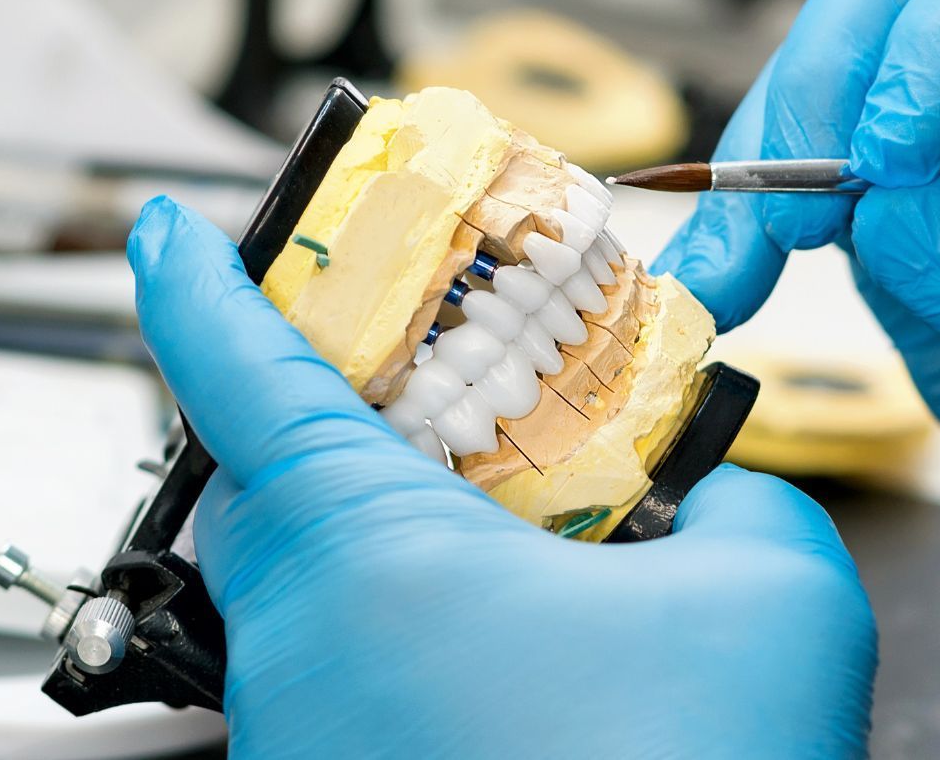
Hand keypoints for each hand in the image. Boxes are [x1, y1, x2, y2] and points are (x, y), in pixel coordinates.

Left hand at [129, 197, 874, 757]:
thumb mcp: (773, 587)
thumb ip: (738, 493)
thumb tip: (714, 494)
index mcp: (371, 553)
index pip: (236, 372)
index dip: (196, 281)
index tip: (166, 230)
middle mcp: (304, 648)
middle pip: (276, 482)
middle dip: (348, 421)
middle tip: (442, 391)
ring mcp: (307, 738)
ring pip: (319, 590)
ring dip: (402, 544)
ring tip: (527, 543)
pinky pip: (350, 675)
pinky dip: (417, 637)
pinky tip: (528, 654)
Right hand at [655, 0, 939, 622]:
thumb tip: (879, 209)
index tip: (891, 157)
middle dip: (827, 79)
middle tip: (793, 214)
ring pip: (835, 54)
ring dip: (765, 154)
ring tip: (735, 272)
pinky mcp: (905, 177)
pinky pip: (805, 147)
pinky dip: (752, 207)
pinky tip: (729, 278)